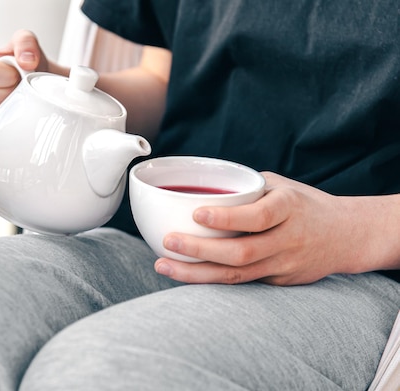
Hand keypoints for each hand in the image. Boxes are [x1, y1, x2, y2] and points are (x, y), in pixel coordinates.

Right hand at [0, 30, 50, 140]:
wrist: (29, 89)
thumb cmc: (21, 68)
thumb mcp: (24, 45)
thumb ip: (26, 42)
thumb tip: (26, 61)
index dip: (6, 77)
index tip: (18, 76)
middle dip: (7, 96)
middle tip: (18, 92)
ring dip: (1, 113)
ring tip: (12, 103)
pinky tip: (4, 120)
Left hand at [154, 172, 399, 285]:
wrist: (346, 235)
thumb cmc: (303, 204)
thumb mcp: (280, 186)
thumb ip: (245, 188)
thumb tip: (199, 185)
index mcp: (288, 208)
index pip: (257, 217)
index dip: (226, 219)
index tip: (196, 214)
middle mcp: (287, 239)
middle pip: (242, 252)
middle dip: (200, 250)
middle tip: (168, 242)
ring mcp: (284, 264)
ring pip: (237, 274)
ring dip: (196, 273)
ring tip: (163, 265)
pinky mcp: (279, 281)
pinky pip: (241, 283)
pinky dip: (211, 280)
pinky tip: (185, 275)